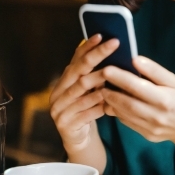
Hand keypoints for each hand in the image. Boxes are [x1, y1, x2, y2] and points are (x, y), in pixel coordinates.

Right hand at [49, 34, 119, 152]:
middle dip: (97, 55)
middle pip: (79, 70)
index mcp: (65, 80)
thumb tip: (116, 51)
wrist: (80, 140)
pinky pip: (84, 112)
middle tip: (114, 43)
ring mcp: (59, 109)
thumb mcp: (92, 90)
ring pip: (81, 90)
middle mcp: (58, 92)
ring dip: (99, 80)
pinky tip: (111, 102)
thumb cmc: (90, 109)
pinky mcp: (65, 125)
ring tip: (115, 72)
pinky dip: (99, 106)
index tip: (101, 34)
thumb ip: (98, 73)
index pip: (76, 58)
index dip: (88, 46)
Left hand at [101, 56, 174, 144]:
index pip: (137, 87)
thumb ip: (153, 70)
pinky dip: (117, 111)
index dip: (120, 78)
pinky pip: (126, 122)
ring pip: (123, 114)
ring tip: (103, 90)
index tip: (107, 69)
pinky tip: (113, 102)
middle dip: (110, 91)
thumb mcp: (171, 80)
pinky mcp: (144, 135)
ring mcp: (149, 127)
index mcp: (164, 99)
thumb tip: (135, 59)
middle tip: (99, 81)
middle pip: (127, 103)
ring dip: (110, 102)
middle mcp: (156, 115)